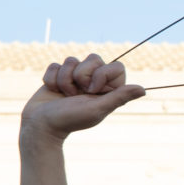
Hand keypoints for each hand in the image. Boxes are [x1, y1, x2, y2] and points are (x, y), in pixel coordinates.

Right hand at [19, 54, 144, 146]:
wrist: (40, 126)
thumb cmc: (70, 120)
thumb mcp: (97, 109)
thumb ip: (119, 97)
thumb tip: (143, 90)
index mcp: (108, 89)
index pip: (116, 66)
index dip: (101, 74)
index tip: (92, 91)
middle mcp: (94, 81)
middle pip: (94, 58)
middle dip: (80, 75)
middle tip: (76, 94)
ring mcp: (75, 78)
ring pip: (72, 60)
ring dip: (64, 79)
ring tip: (63, 95)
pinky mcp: (58, 76)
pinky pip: (56, 65)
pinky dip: (51, 79)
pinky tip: (53, 92)